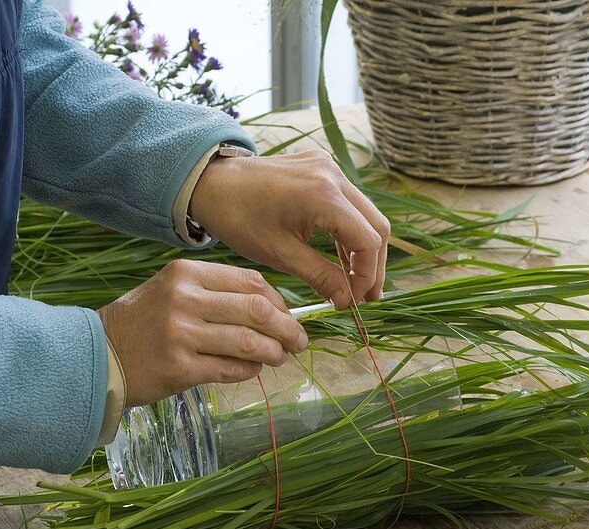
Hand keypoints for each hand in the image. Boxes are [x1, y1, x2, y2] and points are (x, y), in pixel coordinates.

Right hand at [97, 259, 306, 406]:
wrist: (96, 356)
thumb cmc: (142, 323)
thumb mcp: (173, 291)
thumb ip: (217, 294)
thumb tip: (274, 310)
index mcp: (186, 273)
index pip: (250, 282)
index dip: (280, 302)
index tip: (288, 316)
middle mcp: (184, 299)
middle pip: (257, 310)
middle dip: (287, 329)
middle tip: (298, 342)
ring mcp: (180, 334)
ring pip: (248, 342)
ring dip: (273, 352)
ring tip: (281, 357)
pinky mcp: (179, 368)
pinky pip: (230, 369)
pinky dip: (249, 371)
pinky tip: (253, 370)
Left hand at [189, 149, 390, 308]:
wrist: (211, 182)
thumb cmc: (239, 218)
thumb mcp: (279, 254)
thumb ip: (320, 276)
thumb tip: (347, 301)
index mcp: (324, 195)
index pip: (368, 240)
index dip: (367, 275)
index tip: (355, 300)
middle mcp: (334, 175)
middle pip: (377, 225)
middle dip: (373, 264)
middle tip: (366, 296)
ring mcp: (329, 167)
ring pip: (367, 214)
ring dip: (364, 248)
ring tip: (355, 281)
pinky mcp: (322, 167)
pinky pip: (349, 202)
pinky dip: (350, 230)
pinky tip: (341, 257)